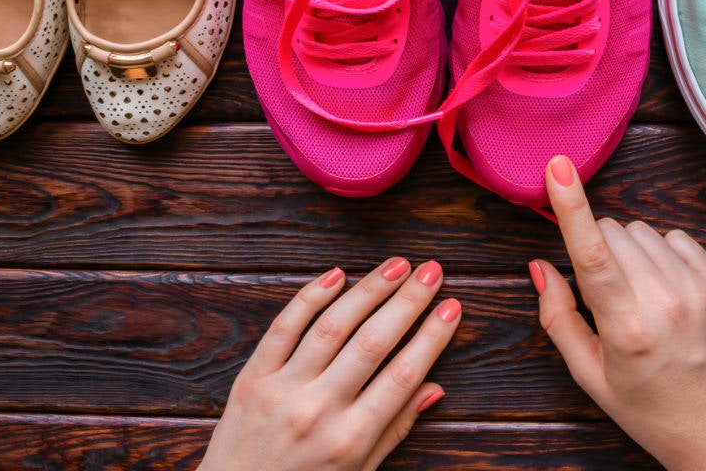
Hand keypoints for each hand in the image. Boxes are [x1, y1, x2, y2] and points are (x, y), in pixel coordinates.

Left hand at [198, 258, 461, 470]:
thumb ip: (395, 429)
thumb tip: (434, 388)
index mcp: (350, 439)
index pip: (402, 375)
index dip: (432, 337)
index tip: (452, 307)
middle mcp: (318, 411)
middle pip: (372, 342)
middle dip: (408, 302)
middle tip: (432, 270)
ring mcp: (282, 390)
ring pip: (332, 326)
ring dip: (368, 290)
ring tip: (397, 265)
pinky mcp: (253, 378)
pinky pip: (284, 327)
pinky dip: (310, 297)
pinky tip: (336, 275)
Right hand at [530, 156, 705, 470]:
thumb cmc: (644, 406)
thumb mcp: (588, 374)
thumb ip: (557, 317)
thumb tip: (540, 265)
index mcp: (628, 331)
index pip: (593, 255)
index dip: (572, 206)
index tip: (558, 167)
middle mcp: (667, 305)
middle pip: (614, 234)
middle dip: (596, 247)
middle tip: (602, 291)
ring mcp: (699, 292)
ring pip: (642, 231)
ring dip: (627, 249)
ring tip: (634, 293)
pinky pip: (675, 236)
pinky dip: (659, 251)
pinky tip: (660, 285)